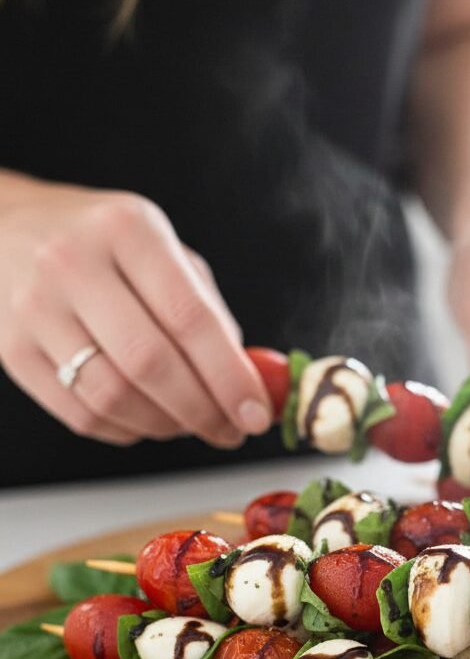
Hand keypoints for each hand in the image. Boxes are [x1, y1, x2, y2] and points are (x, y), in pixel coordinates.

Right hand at [0, 176, 271, 446]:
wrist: (1, 228)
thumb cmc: (99, 245)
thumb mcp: (158, 247)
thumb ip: (206, 309)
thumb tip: (246, 380)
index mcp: (126, 228)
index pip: (189, 317)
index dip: (230, 377)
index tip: (256, 413)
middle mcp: (72, 261)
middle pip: (150, 363)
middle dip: (202, 411)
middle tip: (229, 431)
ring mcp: (34, 307)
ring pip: (114, 397)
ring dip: (165, 426)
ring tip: (188, 423)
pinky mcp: (10, 348)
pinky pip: (81, 415)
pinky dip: (126, 430)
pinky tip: (146, 420)